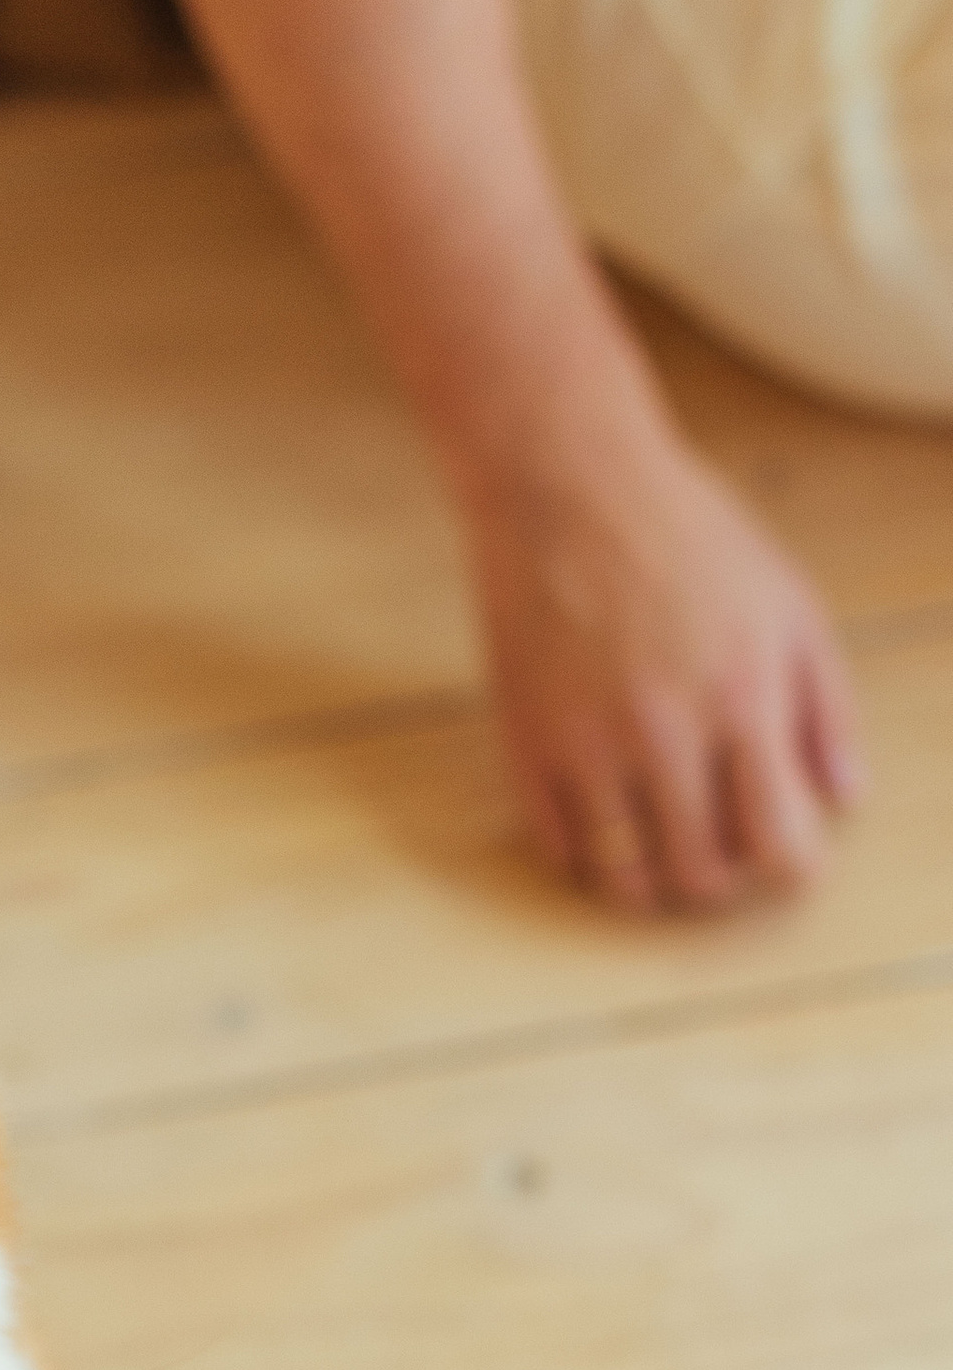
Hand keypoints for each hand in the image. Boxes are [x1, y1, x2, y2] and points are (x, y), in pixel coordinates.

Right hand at [466, 424, 862, 913]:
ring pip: (625, 875)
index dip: (792, 868)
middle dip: (723, 878)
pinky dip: (589, 859)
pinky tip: (607, 831)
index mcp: (742, 700)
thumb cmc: (686, 535)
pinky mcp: (526, 743)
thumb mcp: (789, 604)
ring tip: (662, 855)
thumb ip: (826, 706)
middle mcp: (664, 735)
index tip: (788, 858)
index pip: (779, 843)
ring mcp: (586, 745)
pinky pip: (559, 846)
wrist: (565, 487)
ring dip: (653, 883)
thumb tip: (843, 797)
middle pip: (701, 872)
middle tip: (722, 851)